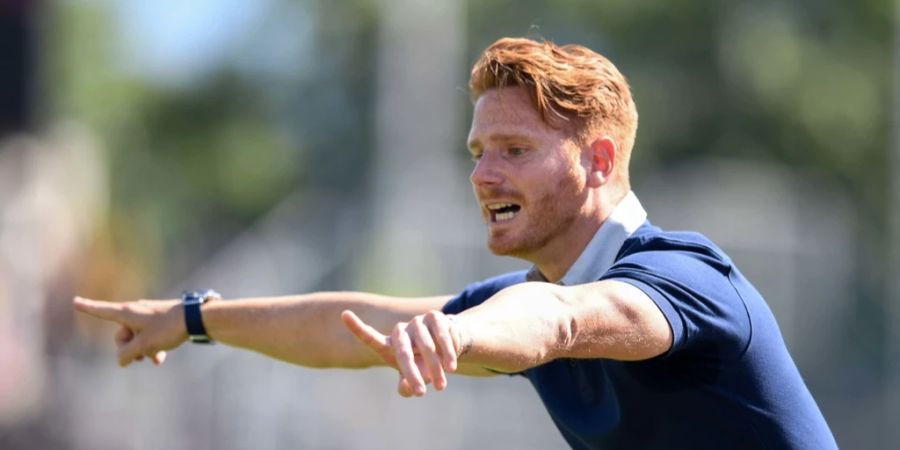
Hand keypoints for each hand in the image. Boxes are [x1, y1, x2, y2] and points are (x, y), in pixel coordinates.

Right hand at [73, 297, 185, 366]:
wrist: (195, 318)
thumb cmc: (167, 328)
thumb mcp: (144, 345)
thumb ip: (127, 354)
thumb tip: (122, 361)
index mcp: (127, 312)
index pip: (102, 311)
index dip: (88, 308)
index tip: (74, 301)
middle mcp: (135, 311)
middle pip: (121, 335)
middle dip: (129, 349)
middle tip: (142, 357)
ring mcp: (148, 315)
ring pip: (137, 338)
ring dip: (143, 351)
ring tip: (156, 359)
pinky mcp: (159, 320)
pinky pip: (149, 336)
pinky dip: (152, 347)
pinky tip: (161, 358)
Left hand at [341, 310, 465, 396]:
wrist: (448, 350)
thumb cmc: (422, 366)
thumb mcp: (413, 380)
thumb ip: (406, 386)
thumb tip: (406, 388)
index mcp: (390, 345)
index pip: (370, 337)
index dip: (357, 327)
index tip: (344, 314)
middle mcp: (401, 331)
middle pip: (403, 352)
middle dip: (412, 374)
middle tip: (421, 394)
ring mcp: (417, 322)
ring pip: (426, 346)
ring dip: (435, 368)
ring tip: (441, 386)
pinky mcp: (435, 317)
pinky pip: (441, 337)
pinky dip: (447, 354)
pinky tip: (451, 366)